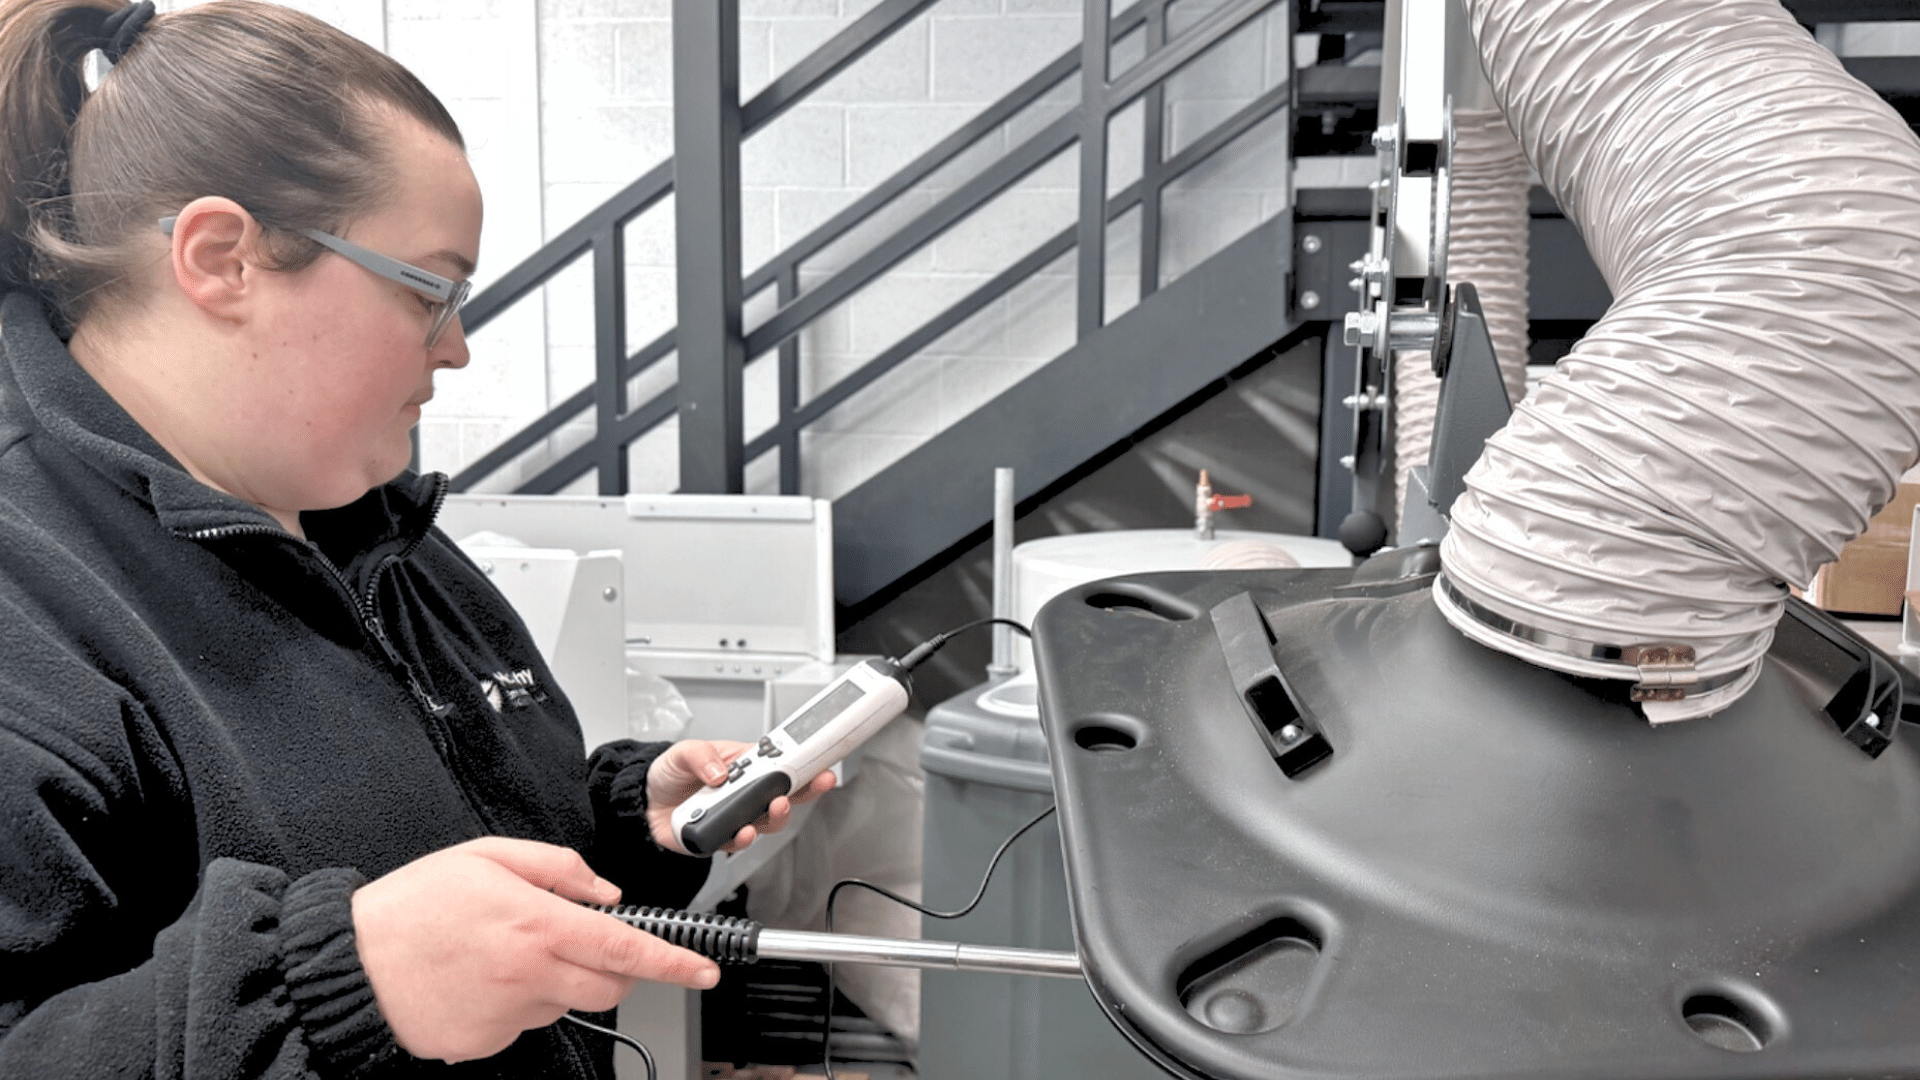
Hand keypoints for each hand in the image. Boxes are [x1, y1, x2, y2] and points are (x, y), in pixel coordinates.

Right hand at [351, 837, 719, 1062]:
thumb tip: (604, 891)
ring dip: (555, 982)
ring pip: (565, 1004)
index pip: (627, 950)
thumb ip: (559, 867)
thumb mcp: (488, 856)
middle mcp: (530, 975)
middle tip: (580, 943)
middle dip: (613, 970)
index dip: (674, 962)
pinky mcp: (487, 1043)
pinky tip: (479, 979)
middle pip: (609, 988)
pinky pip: (524, 1023)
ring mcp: (509, 1016)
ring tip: (503, 953)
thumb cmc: (412, 907)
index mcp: (538, 925)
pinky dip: (516, 1003)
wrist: (349, 964)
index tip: (703, 970)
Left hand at [645, 739, 836, 854]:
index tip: (822, 765)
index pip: (783, 765)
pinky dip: (743, 838)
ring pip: (768, 822)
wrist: (644, 803)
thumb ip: (701, 756)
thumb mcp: (683, 752)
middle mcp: (747, 794)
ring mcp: (737, 818)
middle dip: (804, 792)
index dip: (807, 766)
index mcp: (746, 766)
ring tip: (774, 807)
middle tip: (808, 785)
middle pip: (787, 796)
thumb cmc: (670, 773)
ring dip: (776, 816)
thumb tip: (720, 771)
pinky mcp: (721, 839)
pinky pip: (739, 843)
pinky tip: (742, 832)